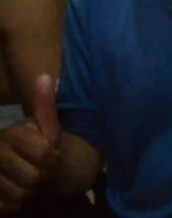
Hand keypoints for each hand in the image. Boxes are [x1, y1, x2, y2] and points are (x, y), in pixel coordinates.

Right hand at [0, 74, 59, 212]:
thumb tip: (44, 76)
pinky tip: (16, 192)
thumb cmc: (41, 144)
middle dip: (43, 176)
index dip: (53, 158)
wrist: (28, 168)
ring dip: (31, 192)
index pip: (43, 154)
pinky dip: (17, 205)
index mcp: (9, 134)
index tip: (51, 153)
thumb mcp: (48, 126)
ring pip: (20, 196)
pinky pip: (8, 208)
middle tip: (41, 170)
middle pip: (32, 178)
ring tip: (30, 181)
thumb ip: (46, 104)